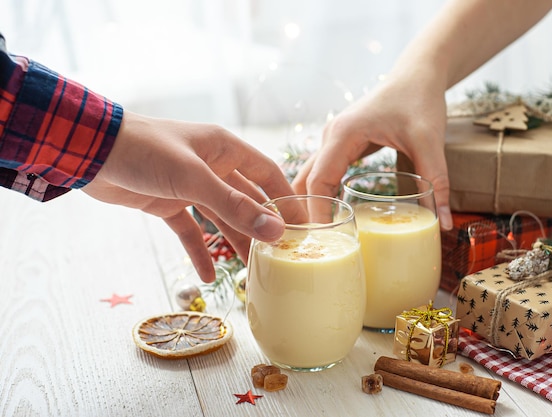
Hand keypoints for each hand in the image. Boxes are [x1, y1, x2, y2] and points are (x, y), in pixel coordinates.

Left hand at [82, 111, 293, 281]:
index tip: (303, 227)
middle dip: (261, 228)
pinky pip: (190, 231)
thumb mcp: (194, 179)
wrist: (89, 151)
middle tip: (280, 257)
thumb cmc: (146, 151)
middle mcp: (212, 167)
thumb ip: (234, 206)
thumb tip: (275, 231)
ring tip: (252, 272)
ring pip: (221, 219)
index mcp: (224, 149)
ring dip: (234, 243)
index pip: (268, 175)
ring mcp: (189, 186)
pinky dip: (199, 251)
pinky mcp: (167, 203)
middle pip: (246, 201)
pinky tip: (208, 275)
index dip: (286, 200)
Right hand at [291, 78, 452, 229]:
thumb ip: (436, 181)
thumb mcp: (430, 140)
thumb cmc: (420, 99)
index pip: (318, 181)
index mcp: (342, 134)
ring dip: (310, 204)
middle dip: (306, 213)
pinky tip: (330, 215)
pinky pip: (323, 172)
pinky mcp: (343, 143)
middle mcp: (331, 136)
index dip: (317, 213)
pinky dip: (321, 194)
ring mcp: (334, 139)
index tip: (323, 242)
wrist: (419, 73)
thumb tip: (442, 224)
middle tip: (314, 248)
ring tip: (318, 239)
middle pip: (305, 181)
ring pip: (309, 177)